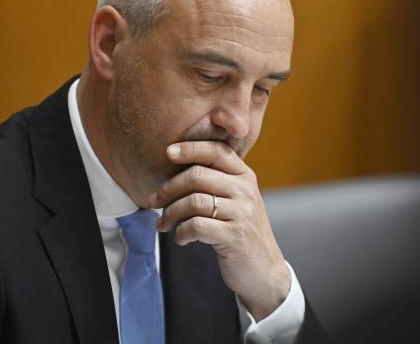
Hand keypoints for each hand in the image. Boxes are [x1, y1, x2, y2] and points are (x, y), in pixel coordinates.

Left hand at [148, 140, 290, 320]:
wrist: (265, 271)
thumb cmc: (241, 232)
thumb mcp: (237, 201)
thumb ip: (217, 182)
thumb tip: (175, 170)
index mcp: (245, 177)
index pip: (217, 151)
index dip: (190, 148)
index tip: (168, 153)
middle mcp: (246, 191)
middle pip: (197, 175)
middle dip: (169, 188)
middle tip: (154, 201)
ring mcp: (242, 213)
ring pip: (193, 201)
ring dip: (170, 213)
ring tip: (164, 224)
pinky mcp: (235, 236)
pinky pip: (196, 225)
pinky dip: (181, 232)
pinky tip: (181, 238)